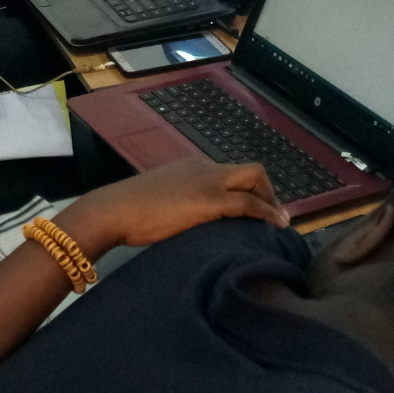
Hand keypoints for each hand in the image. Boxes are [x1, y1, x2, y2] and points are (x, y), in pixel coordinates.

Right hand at [58, 158, 288, 252]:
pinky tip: (277, 226)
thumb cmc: (128, 212)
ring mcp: (208, 181)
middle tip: (272, 218)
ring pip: (254, 179)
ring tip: (279, 224)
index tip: (255, 210)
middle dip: (268, 193)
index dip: (250, 191)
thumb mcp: (160, 201)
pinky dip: (267, 213)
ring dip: (271, 202)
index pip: (231, 173)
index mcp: (191, 167)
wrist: (114, 211)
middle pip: (250, 171)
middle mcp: (204, 167)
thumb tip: (188, 222)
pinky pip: (249, 203)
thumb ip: (178, 205)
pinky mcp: (209, 200)